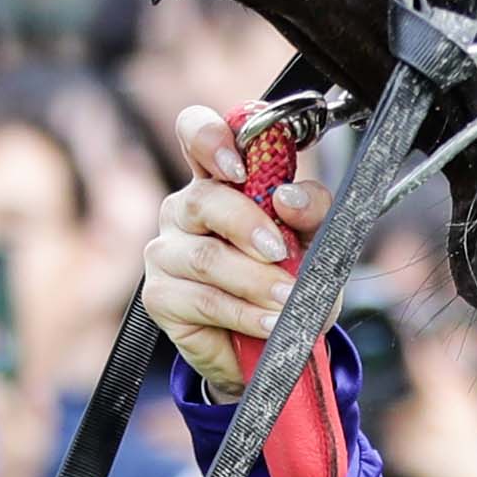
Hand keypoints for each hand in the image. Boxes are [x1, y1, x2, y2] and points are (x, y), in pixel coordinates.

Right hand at [142, 104, 325, 398]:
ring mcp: (165, 251)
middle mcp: (185, 209)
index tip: (239, 166)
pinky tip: (269, 322)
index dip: (209, 137)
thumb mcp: (317, 242)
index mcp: (219, 179)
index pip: (196, 133)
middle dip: (247, 225)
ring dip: (255, 281)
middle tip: (279, 251)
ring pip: (206, 258)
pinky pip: (204, 300)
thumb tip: (288, 197)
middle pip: (204, 199)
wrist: (273, 343)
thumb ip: (313, 211)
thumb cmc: (289, 279)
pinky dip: (244, 313)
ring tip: (287, 300)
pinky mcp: (159, 296)